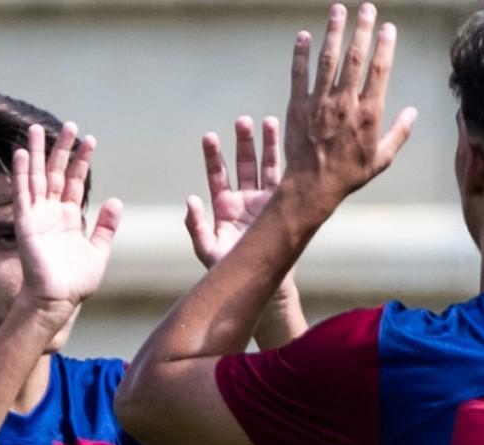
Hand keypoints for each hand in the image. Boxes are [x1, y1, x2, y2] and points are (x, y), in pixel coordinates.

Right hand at [12, 123, 122, 321]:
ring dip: (38, 153)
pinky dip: (22, 173)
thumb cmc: (76, 281)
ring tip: (36, 128)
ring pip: (37, 177)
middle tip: (69, 125)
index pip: (76, 182)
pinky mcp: (25, 223)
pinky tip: (22, 153)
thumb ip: (106, 227)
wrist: (58, 300)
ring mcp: (37, 216)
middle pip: (57, 173)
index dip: (82, 161)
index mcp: (70, 217)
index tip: (90, 140)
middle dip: (62, 149)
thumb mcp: (98, 251)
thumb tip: (116, 201)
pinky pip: (23, 194)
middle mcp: (52, 212)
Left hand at [186, 116, 280, 268]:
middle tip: (243, 121)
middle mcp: (245, 199)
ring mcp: (265, 202)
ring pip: (266, 167)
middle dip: (243, 142)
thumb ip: (196, 227)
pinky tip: (293, 144)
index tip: (210, 137)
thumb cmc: (231, 270)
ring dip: (267, 145)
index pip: (217, 174)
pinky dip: (288, 163)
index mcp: (224, 206)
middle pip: (243, 164)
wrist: (262, 284)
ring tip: (268, 122)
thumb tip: (190, 200)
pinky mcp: (283, 207)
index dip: (213, 156)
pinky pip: (285, 181)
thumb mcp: (208, 250)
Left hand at [281, 3, 417, 218]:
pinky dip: (301, 54)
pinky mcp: (298, 106)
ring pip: (327, 60)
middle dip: (361, 29)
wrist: (313, 186)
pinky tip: (303, 36)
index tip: (388, 28)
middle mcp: (345, 103)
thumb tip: (414, 112)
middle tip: (366, 8)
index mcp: (368, 114)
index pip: (379, 71)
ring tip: (337, 10)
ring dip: (333, 32)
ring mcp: (320, 102)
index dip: (385, 46)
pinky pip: (299, 74)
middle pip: (355, 57)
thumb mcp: (382, 159)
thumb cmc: (349, 175)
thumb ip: (399, 133)